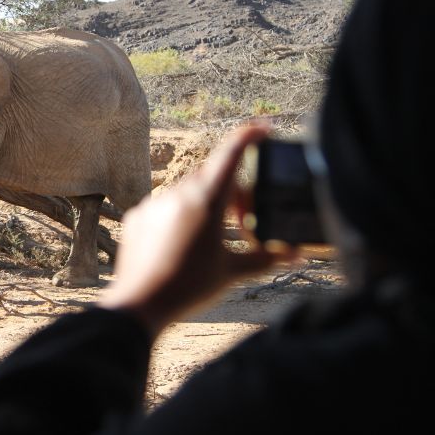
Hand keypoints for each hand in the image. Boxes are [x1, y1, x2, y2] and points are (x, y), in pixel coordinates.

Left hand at [100, 124, 294, 338]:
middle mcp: (178, 193)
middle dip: (233, 191)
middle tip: (245, 220)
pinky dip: (179, 216)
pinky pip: (164, 205)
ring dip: (205, 204)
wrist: (140, 305)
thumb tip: (296, 254)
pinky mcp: (138, 215)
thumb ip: (266, 258)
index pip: (231, 152)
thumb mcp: (233, 272)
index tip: (264, 129)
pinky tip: (181, 245)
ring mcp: (155, 202)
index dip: (250, 136)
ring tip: (212, 237)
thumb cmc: (190, 287)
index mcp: (206, 199)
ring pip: (187, 190)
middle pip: (213, 176)